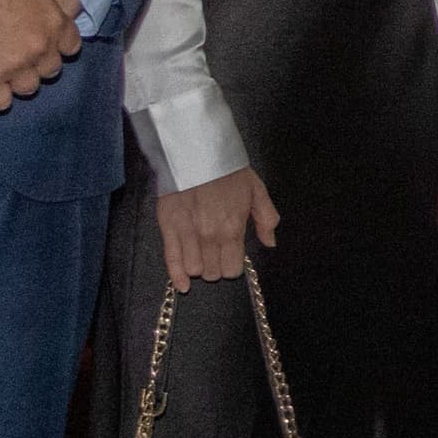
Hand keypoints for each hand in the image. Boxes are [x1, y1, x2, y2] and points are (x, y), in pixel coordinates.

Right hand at [0, 0, 99, 109]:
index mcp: (53, 20)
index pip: (70, 47)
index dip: (56, 44)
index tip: (39, 39)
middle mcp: (39, 47)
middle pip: (49, 70)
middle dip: (36, 63)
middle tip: (15, 52)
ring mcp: (13, 65)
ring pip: (27, 88)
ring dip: (16, 80)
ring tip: (0, 67)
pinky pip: (0, 102)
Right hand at [158, 167, 278, 286]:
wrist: (198, 153)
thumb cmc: (229, 172)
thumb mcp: (258, 191)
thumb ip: (267, 220)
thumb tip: (270, 243)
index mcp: (233, 229)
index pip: (233, 269)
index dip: (232, 265)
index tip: (231, 256)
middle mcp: (211, 236)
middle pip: (213, 272)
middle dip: (216, 266)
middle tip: (215, 253)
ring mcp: (188, 234)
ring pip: (194, 269)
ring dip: (199, 266)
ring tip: (200, 253)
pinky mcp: (168, 228)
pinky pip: (171, 260)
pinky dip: (177, 277)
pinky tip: (183, 285)